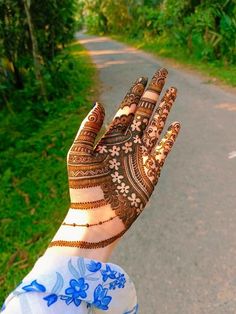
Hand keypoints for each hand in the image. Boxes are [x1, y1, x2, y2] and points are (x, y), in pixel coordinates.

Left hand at [49, 68, 179, 249]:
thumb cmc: (84, 188)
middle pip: (143, 112)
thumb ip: (87, 128)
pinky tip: (176, 125)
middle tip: (162, 74)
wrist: (97, 216)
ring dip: (164, 109)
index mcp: (110, 137)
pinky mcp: (151, 171)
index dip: (134, 93)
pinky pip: (163, 150)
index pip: (125, 109)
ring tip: (173, 91)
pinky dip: (170, 138)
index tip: (142, 78)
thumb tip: (99, 103)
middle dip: (153, 93)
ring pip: (155, 126)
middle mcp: (127, 143)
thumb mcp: (78, 154)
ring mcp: (140, 155)